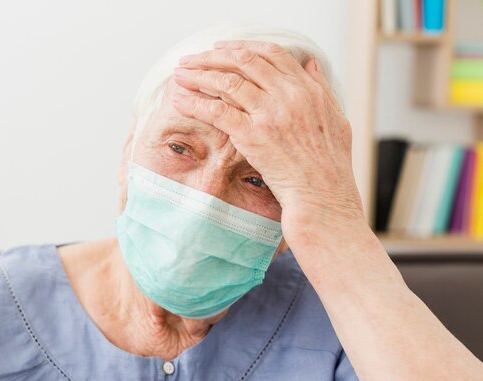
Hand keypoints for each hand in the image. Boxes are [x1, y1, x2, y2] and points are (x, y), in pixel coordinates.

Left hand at [171, 40, 364, 234]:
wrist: (323, 198)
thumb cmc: (330, 166)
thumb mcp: (336, 118)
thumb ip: (322, 89)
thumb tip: (309, 63)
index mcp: (308, 90)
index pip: (272, 53)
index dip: (243, 47)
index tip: (221, 47)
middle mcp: (289, 96)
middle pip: (244, 61)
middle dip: (212, 56)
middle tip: (191, 59)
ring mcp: (270, 114)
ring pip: (227, 82)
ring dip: (199, 74)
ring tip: (179, 75)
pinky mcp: (253, 136)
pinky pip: (217, 111)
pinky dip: (195, 103)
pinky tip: (179, 100)